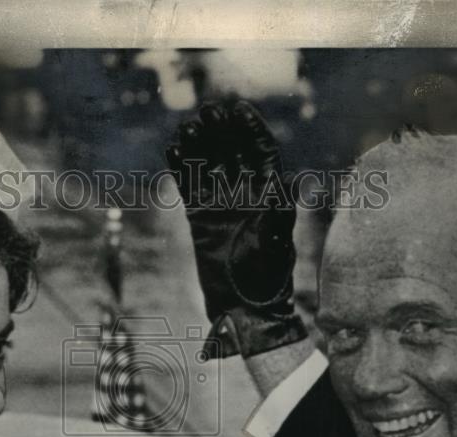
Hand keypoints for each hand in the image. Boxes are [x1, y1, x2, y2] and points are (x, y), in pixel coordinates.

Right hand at [167, 100, 307, 357]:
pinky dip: (181, 169)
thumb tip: (284, 180)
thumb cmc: (266, 278)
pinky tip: (172, 150)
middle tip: (209, 109)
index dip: (250, 129)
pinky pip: (189, 187)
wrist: (244, 307)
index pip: (261, 152)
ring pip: (208, 166)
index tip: (239, 108)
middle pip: (232, 152)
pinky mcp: (200, 219)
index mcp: (268, 195)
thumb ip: (276, 213)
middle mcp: (245, 195)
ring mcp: (221, 206)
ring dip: (199, 145)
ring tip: (187, 126)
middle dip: (221, 130)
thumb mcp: (274, 243)